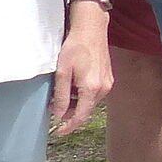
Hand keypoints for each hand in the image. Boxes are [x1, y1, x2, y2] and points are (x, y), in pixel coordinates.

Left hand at [49, 12, 113, 134]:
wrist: (91, 29)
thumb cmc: (75, 47)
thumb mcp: (62, 72)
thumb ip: (61, 96)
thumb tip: (59, 114)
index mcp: (91, 88)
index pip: (81, 116)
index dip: (69, 126)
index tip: (58, 132)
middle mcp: (103, 88)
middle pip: (86, 110)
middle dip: (69, 112)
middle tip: (53, 106)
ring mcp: (107, 83)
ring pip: (90, 102)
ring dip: (76, 103)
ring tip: (62, 93)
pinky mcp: (108, 78)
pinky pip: (95, 93)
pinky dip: (83, 95)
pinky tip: (73, 85)